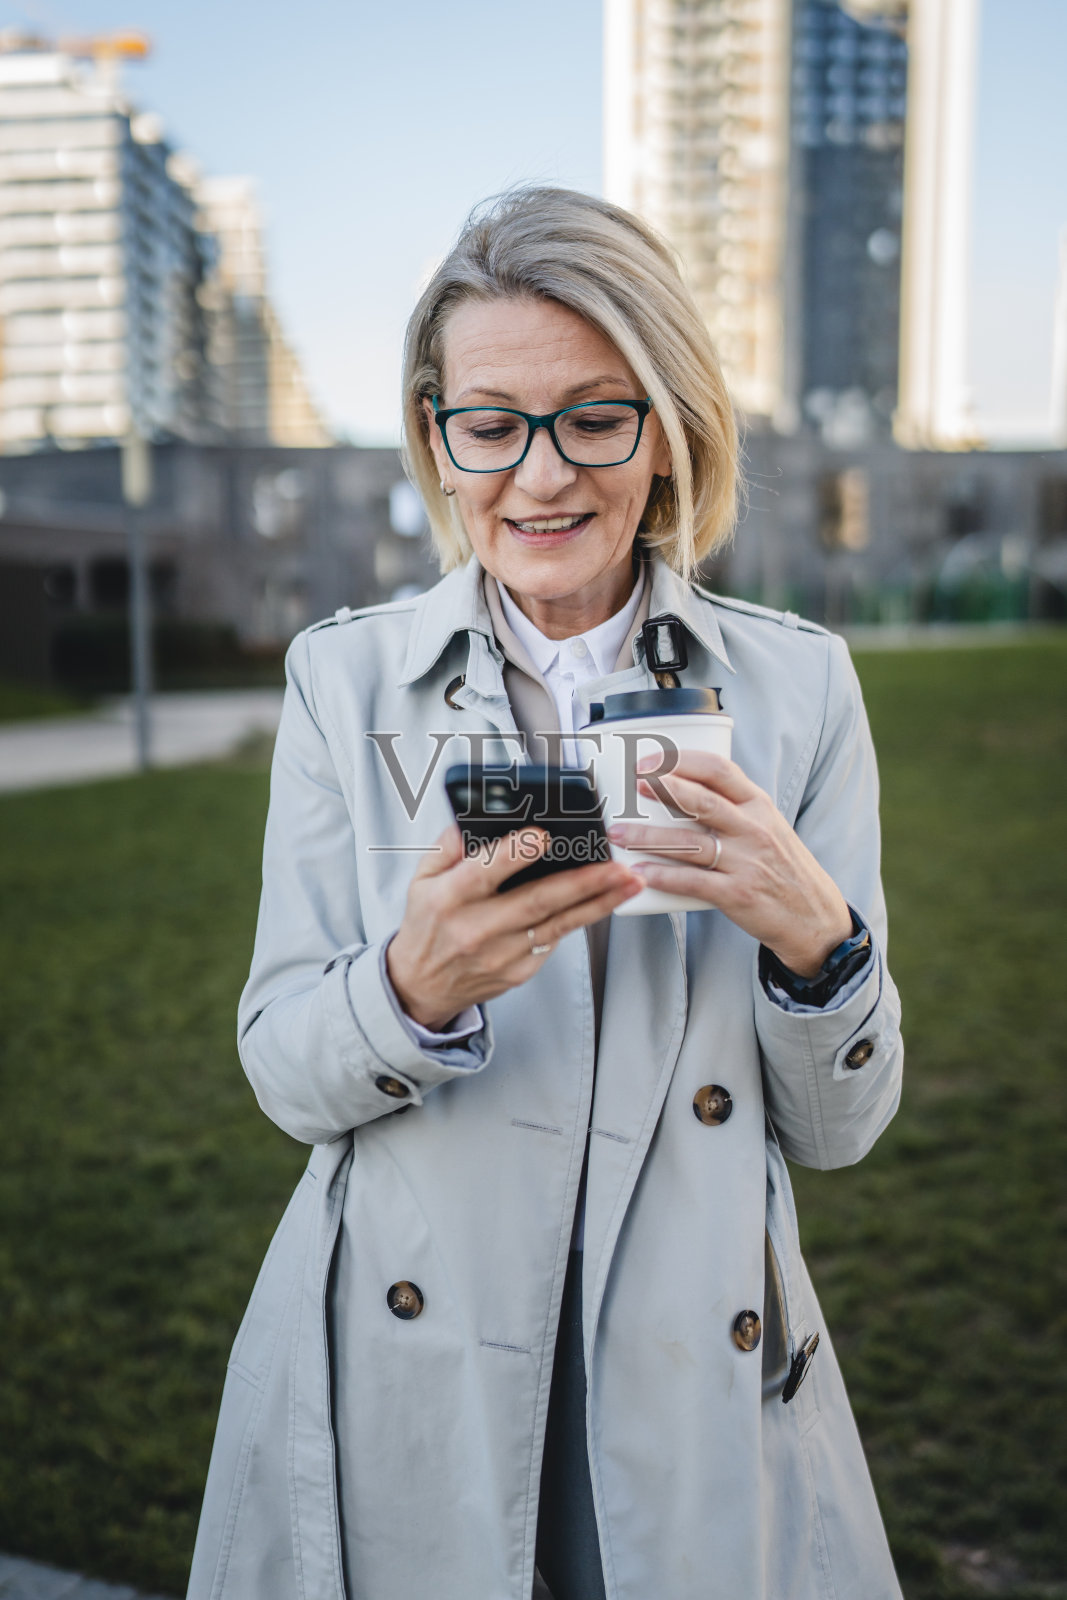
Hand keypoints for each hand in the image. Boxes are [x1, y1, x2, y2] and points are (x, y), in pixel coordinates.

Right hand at [386, 824, 641, 1030]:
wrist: (422, 985)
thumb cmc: (427, 923)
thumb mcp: (422, 879)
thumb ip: (448, 846)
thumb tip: (478, 818)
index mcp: (448, 899)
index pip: (484, 873)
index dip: (515, 854)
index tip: (543, 835)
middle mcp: (476, 929)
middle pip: (537, 901)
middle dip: (582, 881)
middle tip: (617, 865)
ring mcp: (501, 954)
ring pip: (559, 923)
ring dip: (599, 901)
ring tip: (630, 882)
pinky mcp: (519, 971)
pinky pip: (555, 938)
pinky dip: (581, 918)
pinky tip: (606, 900)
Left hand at [607, 752, 851, 976]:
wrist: (813, 916)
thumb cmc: (782, 867)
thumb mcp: (768, 826)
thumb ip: (732, 808)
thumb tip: (682, 788)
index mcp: (758, 805)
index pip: (719, 770)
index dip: (681, 761)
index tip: (650, 760)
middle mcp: (753, 829)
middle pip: (702, 801)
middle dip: (663, 789)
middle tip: (633, 783)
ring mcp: (746, 862)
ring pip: (689, 844)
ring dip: (648, 837)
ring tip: (618, 833)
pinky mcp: (737, 894)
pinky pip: (693, 882)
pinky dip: (664, 876)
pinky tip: (641, 872)